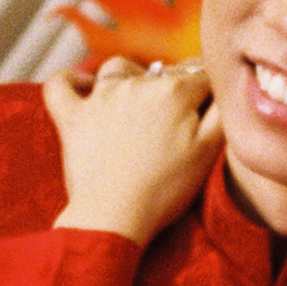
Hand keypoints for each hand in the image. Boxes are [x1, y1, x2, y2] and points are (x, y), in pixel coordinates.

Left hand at [44, 57, 221, 246]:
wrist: (115, 216)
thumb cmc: (165, 190)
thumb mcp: (208, 153)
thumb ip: (221, 113)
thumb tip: (225, 88)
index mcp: (174, 92)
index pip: (200, 76)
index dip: (208, 92)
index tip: (207, 110)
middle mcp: (137, 84)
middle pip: (162, 74)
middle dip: (173, 90)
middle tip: (175, 125)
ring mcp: (100, 97)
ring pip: (118, 69)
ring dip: (130, 79)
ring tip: (137, 105)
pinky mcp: (72, 116)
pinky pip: (61, 84)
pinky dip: (72, 80)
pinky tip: (84, 86)